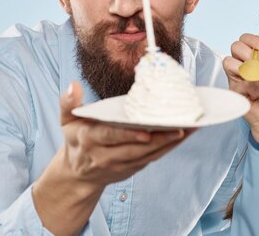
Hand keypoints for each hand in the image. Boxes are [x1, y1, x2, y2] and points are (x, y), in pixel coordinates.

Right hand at [58, 82, 190, 185]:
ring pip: (149, 155)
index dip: (128, 136)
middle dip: (159, 140)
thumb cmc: (76, 139)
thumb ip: (68, 103)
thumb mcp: (66, 120)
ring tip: (191, 127)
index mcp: (90, 140)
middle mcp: (106, 155)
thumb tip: (73, 85)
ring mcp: (122, 165)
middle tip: (180, 128)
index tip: (145, 133)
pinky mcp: (134, 168)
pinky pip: (155, 157)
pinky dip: (171, 146)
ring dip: (171, 142)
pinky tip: (187, 134)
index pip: (110, 137)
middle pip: (136, 149)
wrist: (78, 173)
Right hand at [223, 34, 258, 147]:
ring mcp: (236, 79)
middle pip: (235, 46)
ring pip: (229, 61)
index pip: (245, 40)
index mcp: (255, 60)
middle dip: (247, 52)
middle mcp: (243, 66)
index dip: (252, 39)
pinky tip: (254, 95)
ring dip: (247, 71)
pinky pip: (233, 80)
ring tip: (258, 83)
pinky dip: (247, 85)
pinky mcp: (232, 91)